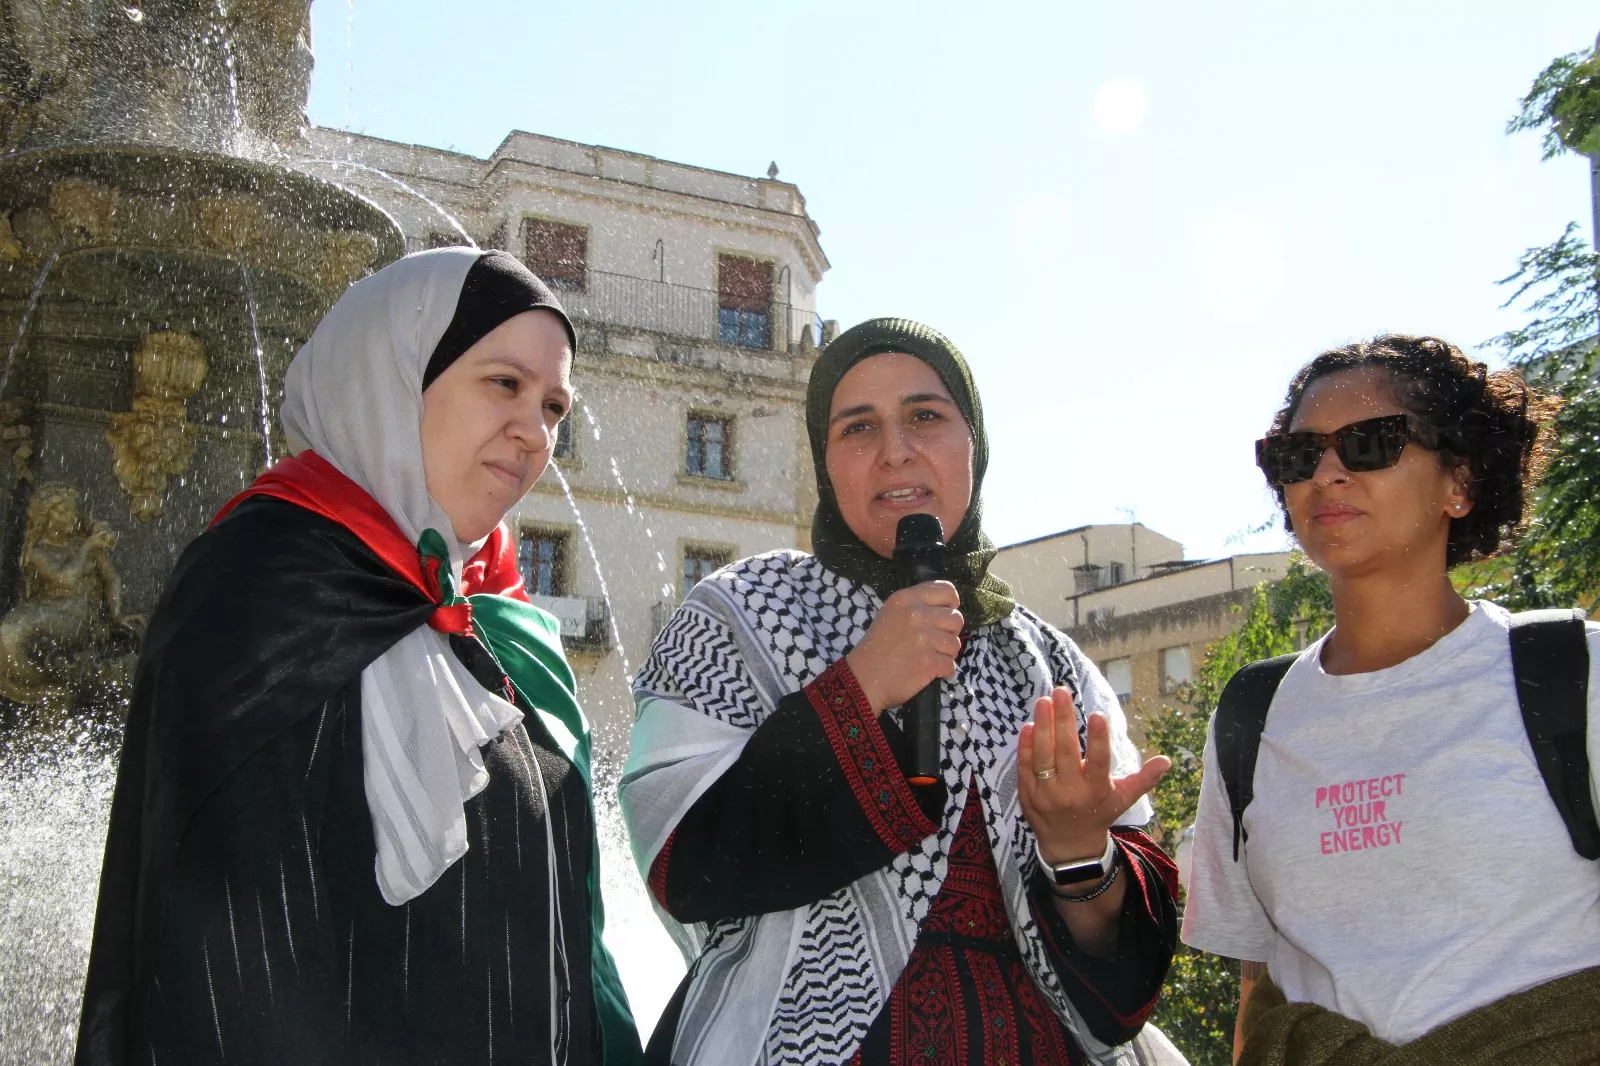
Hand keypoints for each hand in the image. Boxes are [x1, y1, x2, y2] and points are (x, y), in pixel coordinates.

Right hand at [845, 581, 962, 713]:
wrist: (864, 679)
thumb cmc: (878, 647)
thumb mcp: (891, 614)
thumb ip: (917, 606)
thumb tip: (950, 608)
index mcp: (905, 599)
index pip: (947, 590)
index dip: (951, 605)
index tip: (944, 616)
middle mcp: (916, 615)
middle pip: (956, 619)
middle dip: (949, 633)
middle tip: (932, 642)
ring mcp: (923, 639)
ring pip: (955, 644)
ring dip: (945, 654)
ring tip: (927, 658)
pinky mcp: (928, 662)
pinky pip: (950, 665)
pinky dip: (942, 671)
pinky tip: (927, 671)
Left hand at [1018, 686, 1170, 862]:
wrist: (1070, 847)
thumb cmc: (1099, 814)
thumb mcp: (1123, 799)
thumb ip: (1144, 778)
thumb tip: (1167, 760)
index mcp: (1097, 791)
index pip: (1099, 762)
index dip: (1099, 739)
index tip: (1097, 714)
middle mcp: (1071, 792)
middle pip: (1066, 752)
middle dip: (1063, 720)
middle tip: (1061, 692)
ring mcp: (1047, 794)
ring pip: (1043, 756)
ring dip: (1042, 726)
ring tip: (1044, 701)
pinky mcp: (1028, 795)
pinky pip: (1026, 767)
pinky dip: (1026, 746)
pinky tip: (1028, 725)